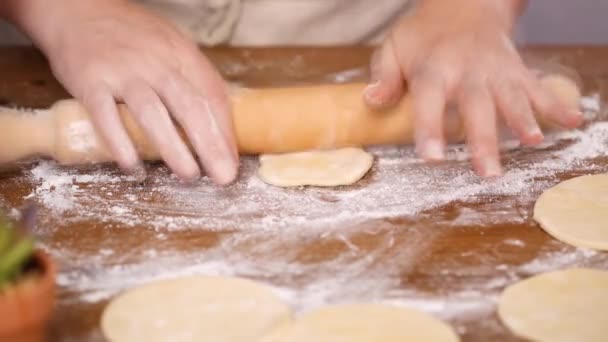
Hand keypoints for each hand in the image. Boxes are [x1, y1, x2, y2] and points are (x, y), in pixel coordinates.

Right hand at [7, 0, 237, 183]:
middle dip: (210, 145)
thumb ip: (192, 80)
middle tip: (223, 176)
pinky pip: (106, 117)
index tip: (231, 160)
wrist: (78, 9)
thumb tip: (216, 126)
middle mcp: (155, 61)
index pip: (212, 94)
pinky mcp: (90, 81)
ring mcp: (122, 71)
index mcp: (181, 54)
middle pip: (189, 106)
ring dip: (173, 148)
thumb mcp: (171, 46)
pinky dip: (120, 144)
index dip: (225, 131)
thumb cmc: (132, 36)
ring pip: (153, 113)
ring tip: (189, 175)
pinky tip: (133, 167)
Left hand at [364, 0, 581, 176]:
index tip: (432, 157)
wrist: (464, 3)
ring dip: (523, 121)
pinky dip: (555, 104)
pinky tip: (573, 122)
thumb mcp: (394, 47)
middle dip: (483, 138)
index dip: (430, 128)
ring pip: (510, 98)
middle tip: (487, 171)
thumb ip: (385, 75)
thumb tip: (372, 101)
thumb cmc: (423, 35)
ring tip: (531, 143)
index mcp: (434, 69)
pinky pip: (537, 87)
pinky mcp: (516, 70)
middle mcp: (468, 71)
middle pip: (477, 106)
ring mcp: (496, 70)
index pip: (430, 100)